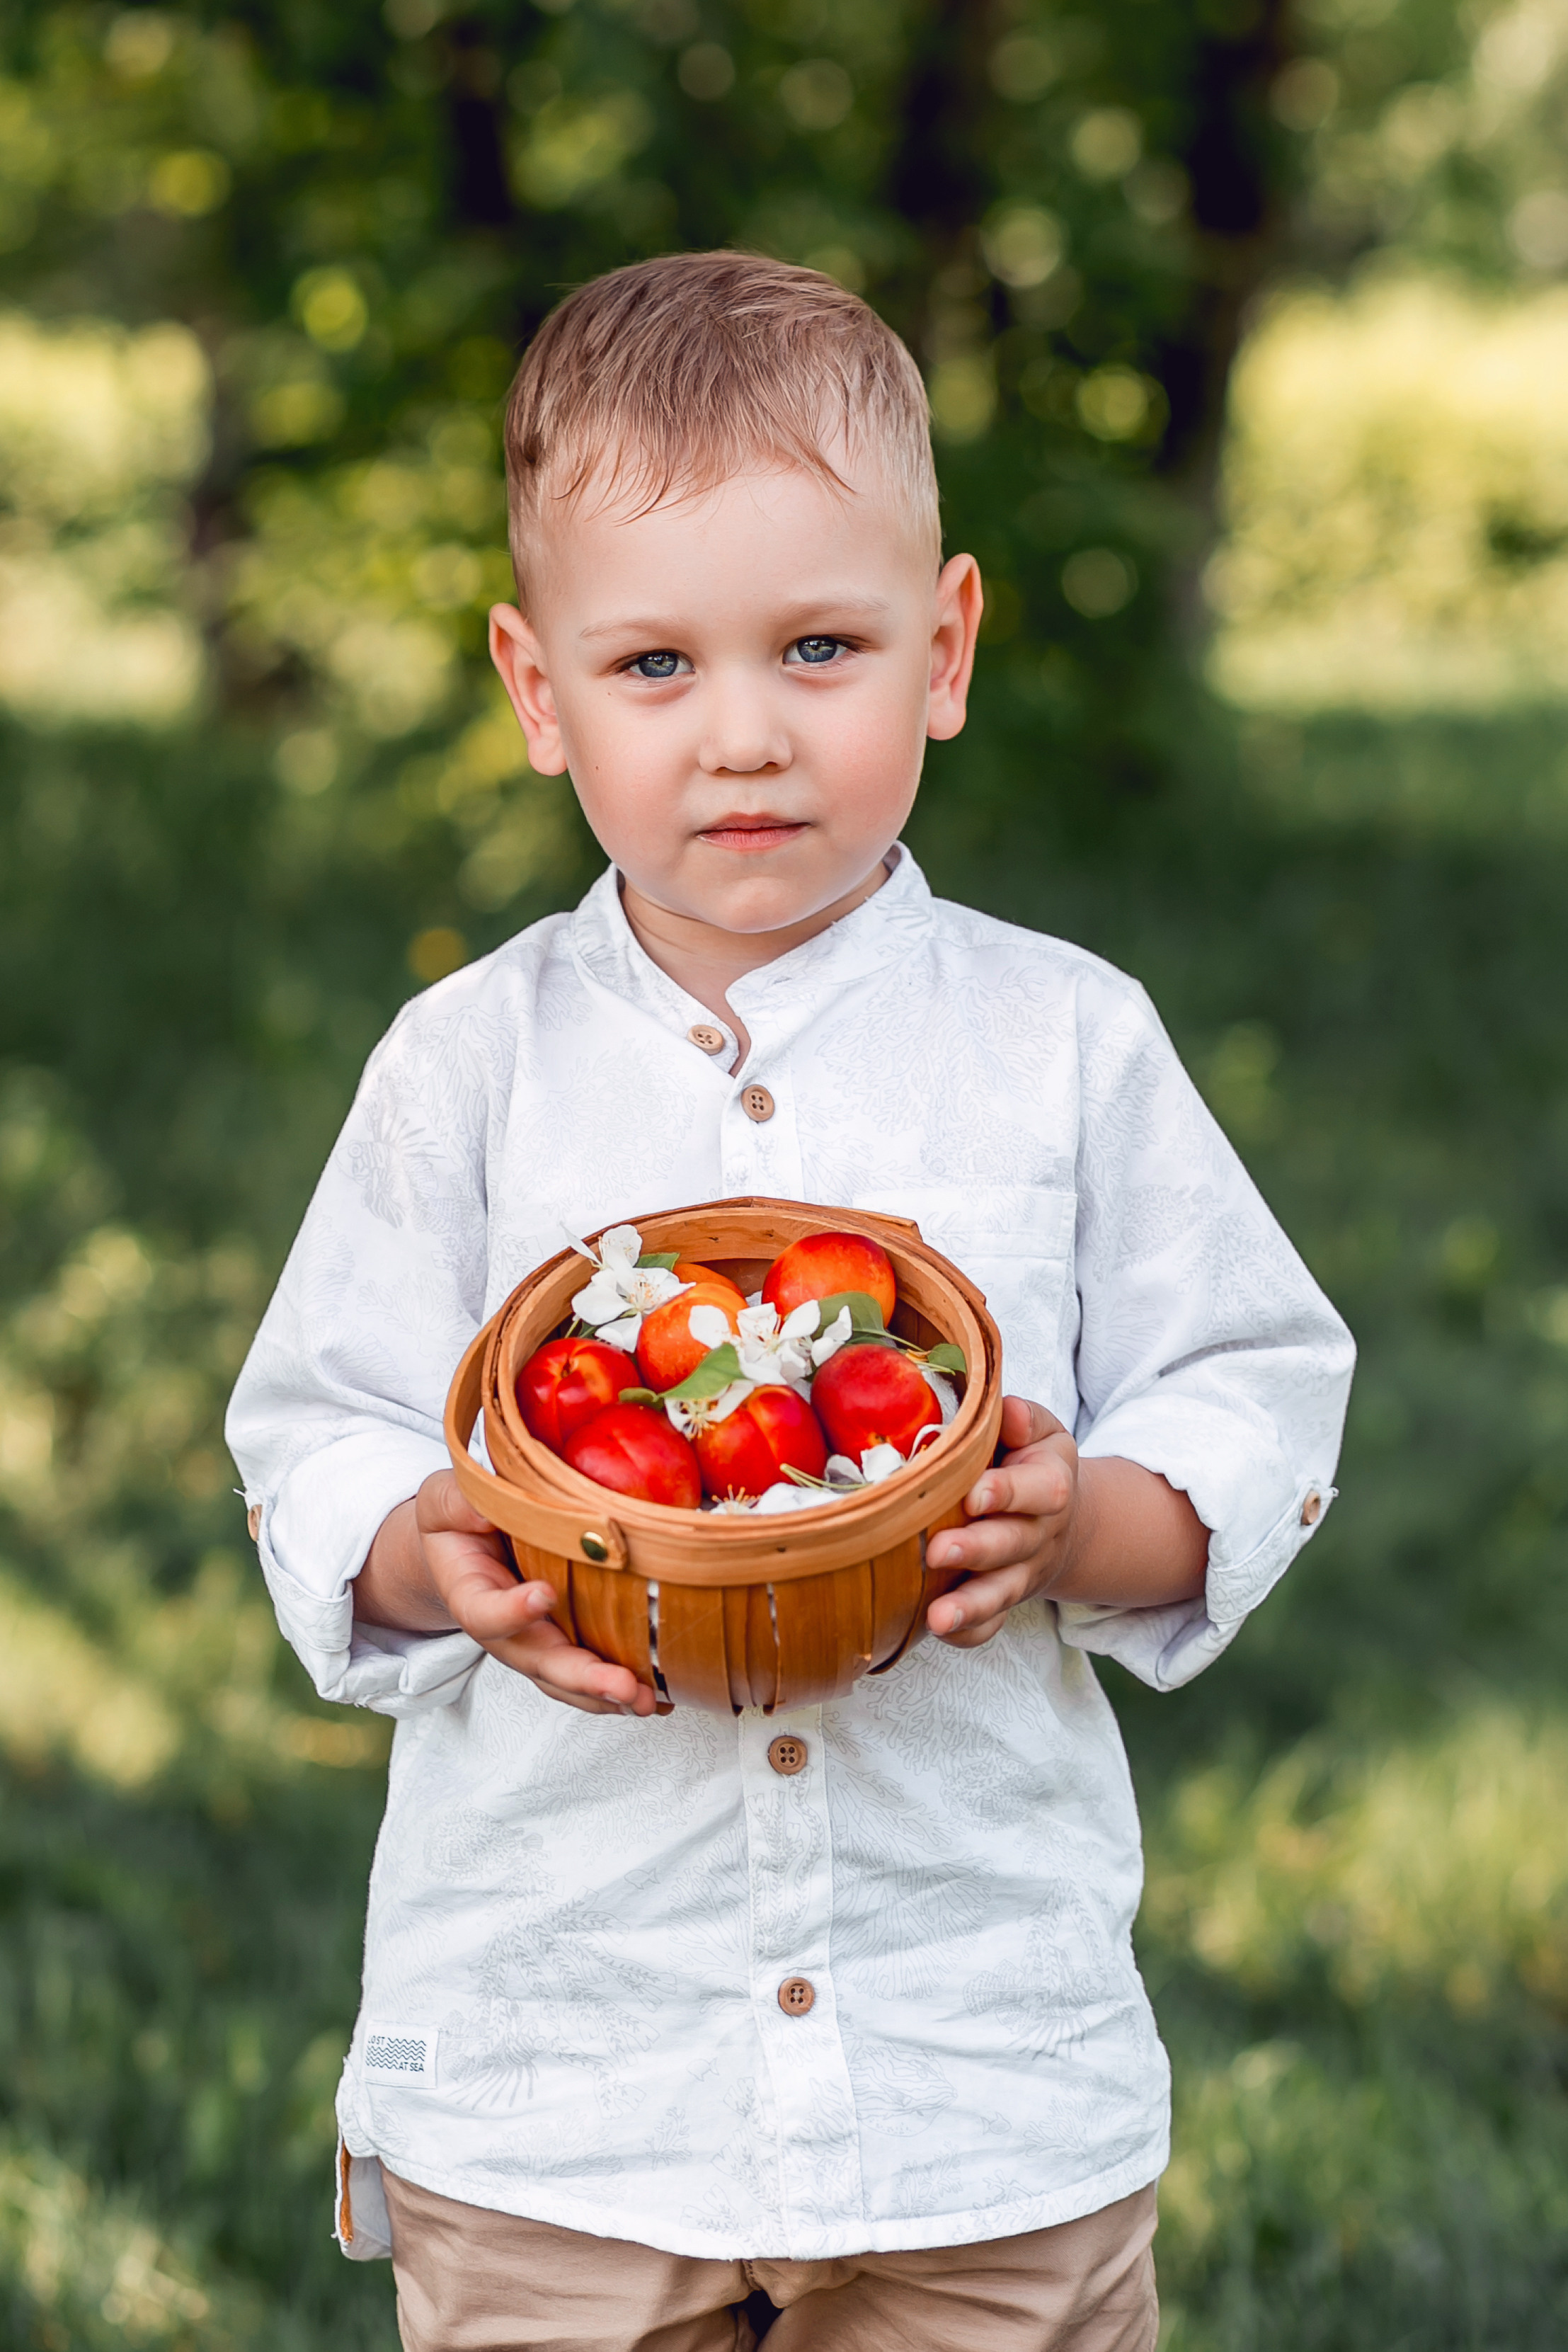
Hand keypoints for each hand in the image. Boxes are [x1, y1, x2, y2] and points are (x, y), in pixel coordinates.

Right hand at [357, 1471, 661, 1717]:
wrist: (466, 1549)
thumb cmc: (458, 1523)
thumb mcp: (445, 1502)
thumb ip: (458, 1505)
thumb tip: (483, 1510)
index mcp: (472, 1595)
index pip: (485, 1613)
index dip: (513, 1610)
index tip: (545, 1595)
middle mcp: (507, 1633)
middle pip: (541, 1663)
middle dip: (583, 1677)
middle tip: (622, 1685)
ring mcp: (538, 1645)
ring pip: (570, 1681)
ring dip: (609, 1695)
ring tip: (647, 1701)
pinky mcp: (568, 1644)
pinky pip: (592, 1677)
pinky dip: (625, 1690)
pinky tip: (662, 1698)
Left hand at [923, 1398, 1081, 1645]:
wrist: (1060, 1517)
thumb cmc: (1032, 1462)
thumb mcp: (1041, 1432)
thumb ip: (1025, 1419)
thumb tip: (1007, 1412)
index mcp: (1051, 1485)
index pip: (1041, 1491)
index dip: (1009, 1493)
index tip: (974, 1494)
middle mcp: (1040, 1534)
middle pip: (1014, 1545)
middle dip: (978, 1550)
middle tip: (939, 1550)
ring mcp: (1024, 1573)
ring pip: (1001, 1592)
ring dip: (970, 1605)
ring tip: (938, 1616)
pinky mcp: (1005, 1600)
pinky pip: (992, 1625)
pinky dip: (969, 1632)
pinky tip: (939, 1631)